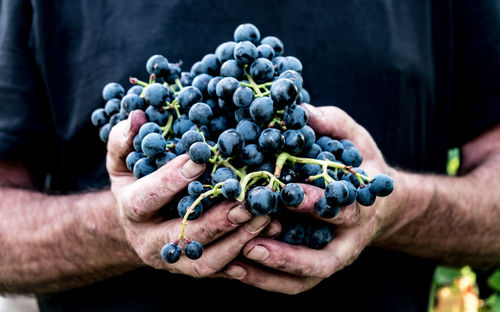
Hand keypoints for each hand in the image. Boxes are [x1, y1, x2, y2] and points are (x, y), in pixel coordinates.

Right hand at [107, 110, 272, 277]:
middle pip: (181, 238)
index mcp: (131, 210)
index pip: (147, 198)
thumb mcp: (121, 162)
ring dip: (237, 241)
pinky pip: (221, 271)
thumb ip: (124, 140)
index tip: (199, 160)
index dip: (170, 180)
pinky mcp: (193, 269)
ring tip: (265, 218)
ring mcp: (173, 262)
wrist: (134, 229)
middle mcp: (150, 242)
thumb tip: (137, 115)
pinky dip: (247, 257)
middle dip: (215, 221)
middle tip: (246, 202)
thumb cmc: (134, 186)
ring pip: (205, 261)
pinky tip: (269, 235)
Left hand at [223, 104, 402, 293]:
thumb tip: (296, 108)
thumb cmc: (358, 164)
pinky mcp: (317, 270)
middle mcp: (350, 240)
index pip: (341, 209)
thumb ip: (329, 123)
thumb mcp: (352, 138)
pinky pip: (294, 284)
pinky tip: (235, 268)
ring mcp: (333, 258)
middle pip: (323, 256)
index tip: (286, 194)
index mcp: (361, 205)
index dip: (315, 204)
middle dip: (289, 251)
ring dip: (272, 272)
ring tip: (237, 261)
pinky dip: (266, 280)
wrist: (374, 202)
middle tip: (252, 241)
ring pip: (306, 277)